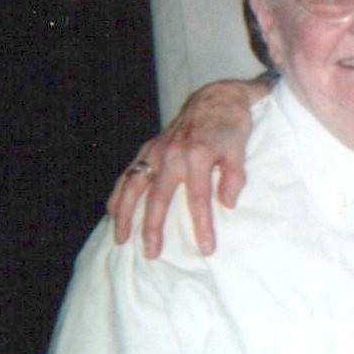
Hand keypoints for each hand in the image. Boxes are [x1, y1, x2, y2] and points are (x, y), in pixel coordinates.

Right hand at [107, 78, 266, 257]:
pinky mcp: (147, 149)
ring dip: (124, 214)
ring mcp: (155, 151)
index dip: (202, 225)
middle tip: (152, 253)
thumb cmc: (230, 126)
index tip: (206, 248)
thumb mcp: (240, 149)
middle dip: (152, 228)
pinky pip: (127, 174)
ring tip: (121, 239)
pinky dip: (118, 194)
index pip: (198, 198)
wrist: (215, 99)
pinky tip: (112, 213)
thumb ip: (234, 176)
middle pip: (157, 198)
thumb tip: (227, 203)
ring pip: (133, 187)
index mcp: (196, 156)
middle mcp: (170, 155)